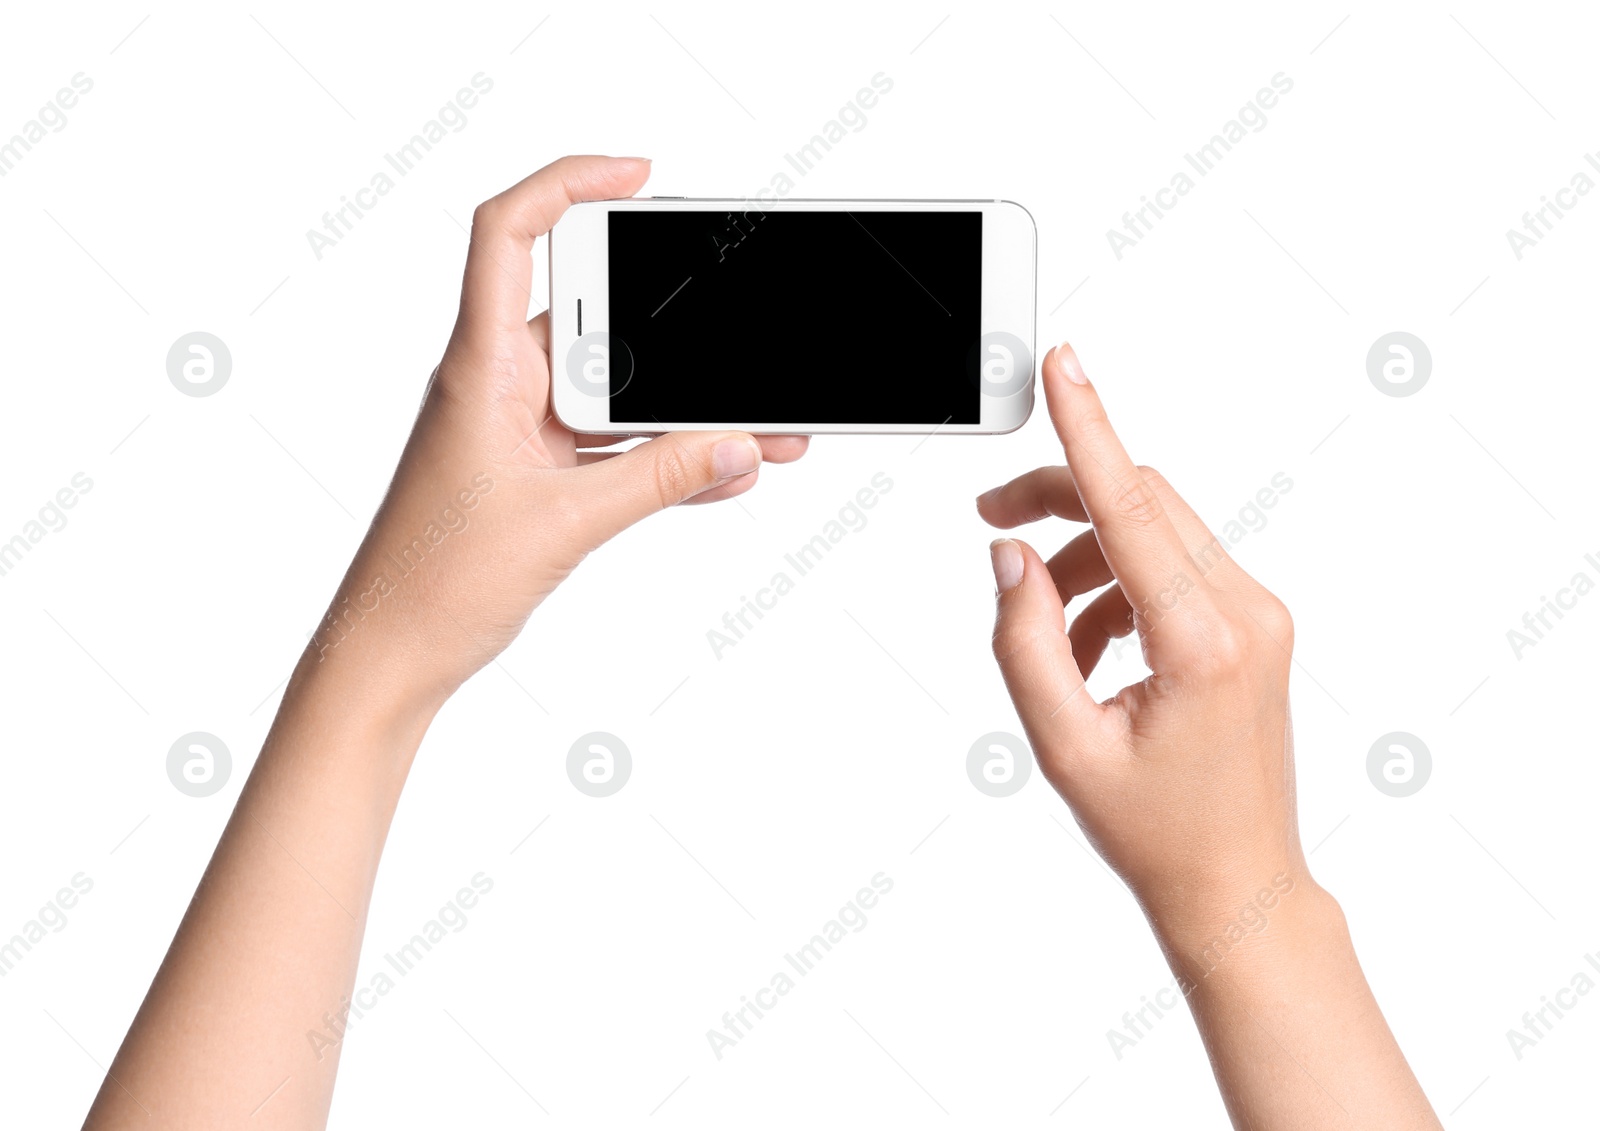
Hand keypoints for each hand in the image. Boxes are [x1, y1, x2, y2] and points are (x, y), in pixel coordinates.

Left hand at [312, 155, 806, 705]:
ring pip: (619, 393)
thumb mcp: (563, 523)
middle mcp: (500, 385)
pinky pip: (617, 448)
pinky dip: (667, 458)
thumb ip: (658, 480)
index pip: (507, 235)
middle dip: (678, 330)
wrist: (392, 653)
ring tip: (760, 426)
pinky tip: (725, 473)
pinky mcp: (540, 475)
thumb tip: (735, 445)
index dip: (568, 185)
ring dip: (683, 410)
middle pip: (597, 319)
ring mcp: (522, 431)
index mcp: (481, 368)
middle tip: (739, 337)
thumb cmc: (434, 582)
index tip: (639, 175)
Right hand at [978, 342, 1440, 1129]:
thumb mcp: (1063, 746)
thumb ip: (1025, 641)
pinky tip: (1090, 648)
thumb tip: (1011, 556)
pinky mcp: (1254, 623)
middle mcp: (1247, 613)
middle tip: (990, 522)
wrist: (1237, 881)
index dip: (1088, 429)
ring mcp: (1260, 615)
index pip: (1133, 508)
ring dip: (1085, 555)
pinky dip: (1116, 584)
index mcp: (1205, 642)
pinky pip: (1172, 564)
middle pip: (1141, 502)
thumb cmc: (1157, 831)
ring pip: (1155, 529)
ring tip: (1046, 632)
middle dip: (1061, 498)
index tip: (1065, 364)